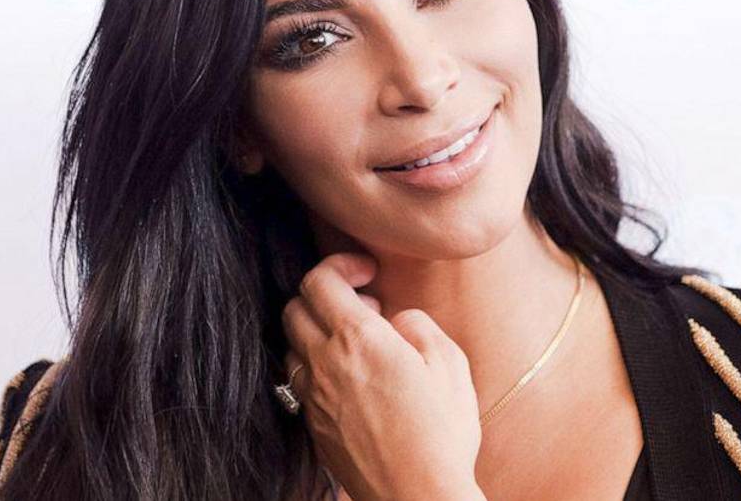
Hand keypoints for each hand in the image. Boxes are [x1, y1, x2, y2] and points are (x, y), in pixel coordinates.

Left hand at [281, 252, 483, 500]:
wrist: (416, 497)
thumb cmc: (441, 433)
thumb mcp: (449, 363)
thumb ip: (418, 325)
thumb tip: (398, 319)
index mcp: (358, 339)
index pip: (319, 279)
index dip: (341, 264)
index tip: (368, 273)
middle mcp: (325, 363)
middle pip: (295, 307)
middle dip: (324, 296)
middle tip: (365, 310)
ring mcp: (313, 397)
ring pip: (291, 344)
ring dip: (317, 332)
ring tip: (357, 346)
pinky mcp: (312, 426)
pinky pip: (299, 381)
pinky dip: (316, 367)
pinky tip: (351, 381)